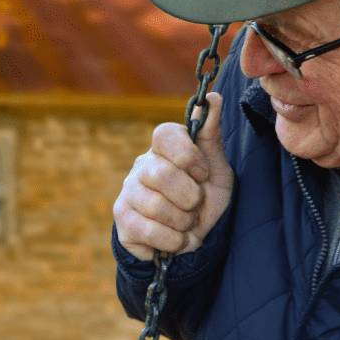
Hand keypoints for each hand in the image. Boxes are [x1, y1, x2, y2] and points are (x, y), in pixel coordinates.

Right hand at [113, 92, 232, 258]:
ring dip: (183, 222)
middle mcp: (142, 166)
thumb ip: (211, 136)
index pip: (164, 134)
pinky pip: (148, 230)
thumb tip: (213, 98)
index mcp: (164, 149)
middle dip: (189, 197)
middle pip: (161, 174)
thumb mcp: (217, 170)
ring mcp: (128, 192)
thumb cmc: (204, 201)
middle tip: (195, 206)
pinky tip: (176, 239)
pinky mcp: (122, 219)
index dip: (187, 156)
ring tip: (186, 224)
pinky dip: (173, 241)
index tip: (203, 174)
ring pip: (156, 206)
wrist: (192, 241)